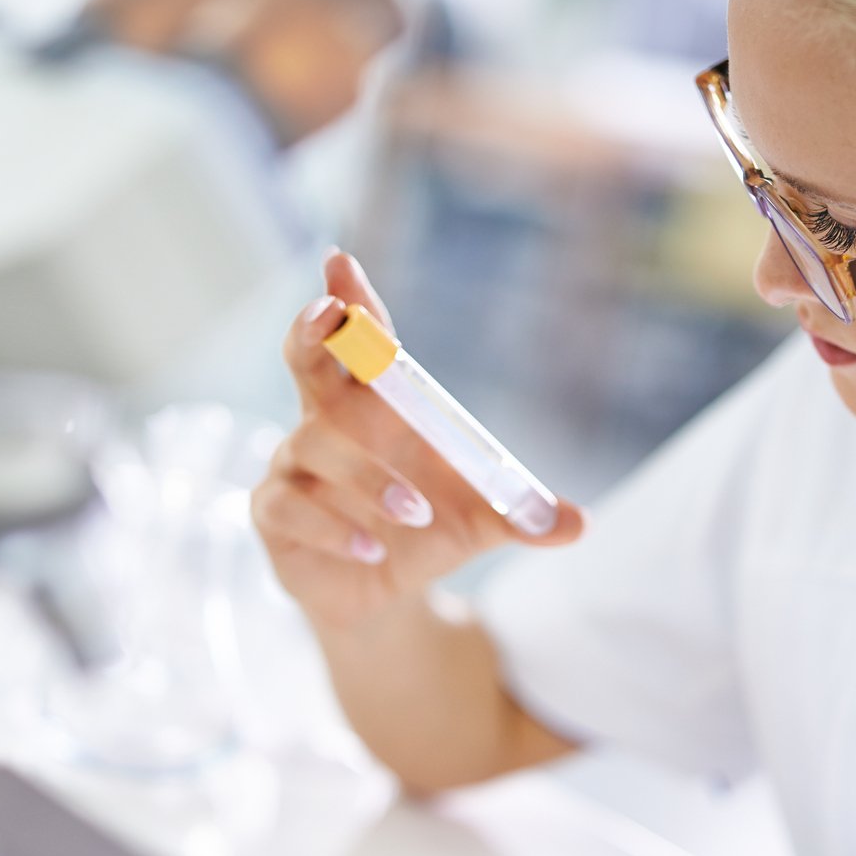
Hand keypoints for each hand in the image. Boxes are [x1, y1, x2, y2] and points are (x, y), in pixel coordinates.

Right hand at [254, 249, 585, 633]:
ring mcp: (293, 466)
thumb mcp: (483, 521)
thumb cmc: (426, 530)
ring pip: (314, 445)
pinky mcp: (273, 514)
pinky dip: (334, 525)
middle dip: (314, 332)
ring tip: (416, 512)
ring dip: (368, 475)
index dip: (351, 301)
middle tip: (331, 313)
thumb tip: (581, 524)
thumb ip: (526, 515)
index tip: (342, 263)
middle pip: (305, 360)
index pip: (362, 341)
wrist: (383, 593)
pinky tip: (372, 549)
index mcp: (376, 404)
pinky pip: (289, 505)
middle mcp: (324, 422)